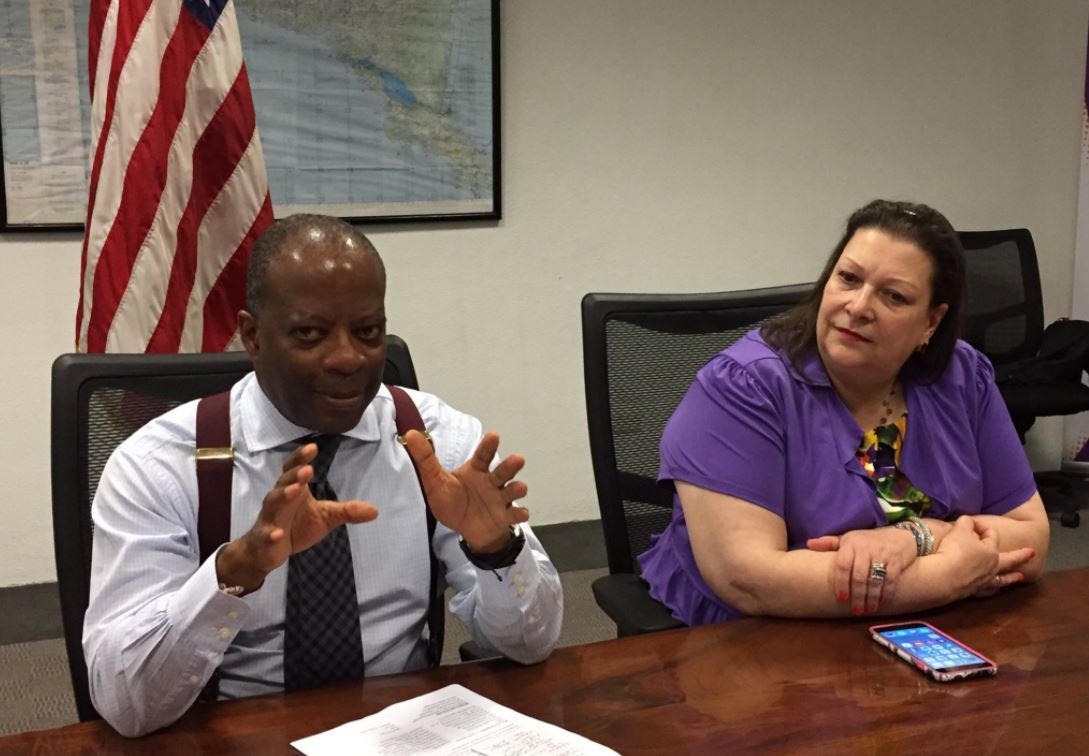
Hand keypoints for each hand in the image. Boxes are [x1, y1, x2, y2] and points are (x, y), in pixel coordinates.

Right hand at [215, 442, 378, 591]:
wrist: (267, 551)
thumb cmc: (296, 526)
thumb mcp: (326, 517)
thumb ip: (347, 511)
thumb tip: (375, 511)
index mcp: (293, 489)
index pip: (294, 468)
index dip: (301, 457)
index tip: (313, 447)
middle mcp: (279, 500)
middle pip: (284, 482)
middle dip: (295, 475)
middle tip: (308, 469)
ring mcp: (270, 518)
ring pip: (273, 503)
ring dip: (283, 495)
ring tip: (295, 490)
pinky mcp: (265, 538)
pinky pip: (266, 534)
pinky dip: (271, 533)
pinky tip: (277, 533)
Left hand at [402, 430, 528, 551]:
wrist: (465, 528)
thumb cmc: (452, 501)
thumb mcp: (435, 481)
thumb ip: (425, 459)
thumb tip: (411, 434)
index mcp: (476, 471)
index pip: (483, 455)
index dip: (488, 446)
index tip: (494, 436)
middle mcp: (491, 482)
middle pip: (503, 471)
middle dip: (511, 465)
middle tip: (518, 459)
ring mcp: (499, 499)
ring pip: (512, 490)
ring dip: (517, 488)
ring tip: (519, 487)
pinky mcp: (504, 517)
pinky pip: (513, 515)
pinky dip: (519, 515)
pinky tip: (521, 515)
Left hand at [807, 526, 917, 614]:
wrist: (899, 534)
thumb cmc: (868, 540)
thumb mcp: (848, 538)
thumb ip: (829, 543)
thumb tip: (808, 544)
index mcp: (850, 544)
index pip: (843, 566)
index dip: (841, 584)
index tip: (841, 599)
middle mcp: (866, 548)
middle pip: (859, 577)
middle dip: (857, 596)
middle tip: (856, 611)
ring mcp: (882, 554)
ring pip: (874, 580)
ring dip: (871, 598)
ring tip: (868, 610)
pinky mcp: (897, 560)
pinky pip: (890, 580)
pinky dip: (886, 593)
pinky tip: (881, 602)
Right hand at [937, 516, 1033, 598]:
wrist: (943, 576)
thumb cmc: (954, 550)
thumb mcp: (959, 529)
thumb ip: (966, 522)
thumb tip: (968, 521)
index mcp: (991, 551)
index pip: (992, 535)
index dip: (982, 527)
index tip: (970, 523)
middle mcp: (992, 566)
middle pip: (1010, 559)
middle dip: (1021, 555)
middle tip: (1032, 553)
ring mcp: (985, 580)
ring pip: (1003, 578)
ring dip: (1012, 577)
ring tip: (1021, 577)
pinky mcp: (974, 591)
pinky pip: (989, 591)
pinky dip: (994, 590)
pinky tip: (996, 591)